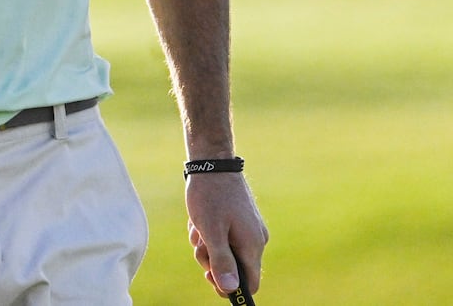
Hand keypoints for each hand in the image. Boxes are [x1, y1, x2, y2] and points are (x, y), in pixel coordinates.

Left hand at [186, 172, 267, 296]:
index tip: (210, 279)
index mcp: (253, 245)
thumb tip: (231, 290)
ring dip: (207, 245)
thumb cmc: (210, 196)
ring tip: (197, 228)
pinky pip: (223, 237)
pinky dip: (208, 233)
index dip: (231, 288)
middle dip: (212, 260)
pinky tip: (199, 220)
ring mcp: (248, 228)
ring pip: (225, 252)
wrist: (212, 162)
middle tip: (199, 246)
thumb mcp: (212, 232)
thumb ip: (222, 262)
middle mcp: (255, 239)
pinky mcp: (239, 220)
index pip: (250, 283)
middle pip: (234, 268)